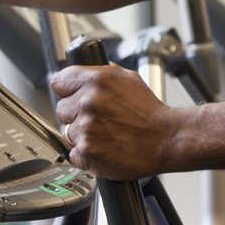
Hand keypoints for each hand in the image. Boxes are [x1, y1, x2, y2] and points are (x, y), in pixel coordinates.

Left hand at [51, 65, 179, 179]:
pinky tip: (104, 146)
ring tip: (105, 133)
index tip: (73, 95)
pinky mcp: (86, 152)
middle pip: (61, 108)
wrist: (166, 139)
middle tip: (97, 117)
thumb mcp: (128, 78)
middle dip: (75, 113)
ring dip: (81, 134)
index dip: (67, 90)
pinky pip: (74, 152)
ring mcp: (85, 129)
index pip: (58, 82)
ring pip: (67, 131)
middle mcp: (88, 102)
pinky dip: (86, 152)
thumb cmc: (150, 111)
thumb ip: (101, 73)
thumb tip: (84, 72)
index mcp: (96, 80)